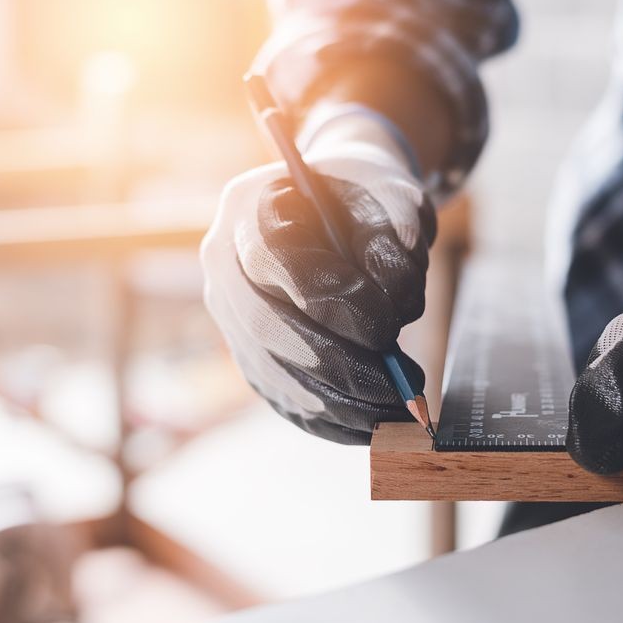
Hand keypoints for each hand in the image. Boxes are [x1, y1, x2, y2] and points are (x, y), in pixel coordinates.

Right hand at [201, 111, 435, 443]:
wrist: (336, 212)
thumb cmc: (365, 202)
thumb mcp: (391, 196)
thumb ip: (398, 236)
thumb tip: (396, 303)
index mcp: (249, 207)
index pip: (273, 259)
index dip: (330, 301)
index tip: (387, 329)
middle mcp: (222, 265)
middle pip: (267, 328)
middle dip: (339, 367)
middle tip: (399, 389)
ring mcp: (228, 315)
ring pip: (273, 374)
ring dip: (340, 404)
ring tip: (399, 412)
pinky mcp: (248, 355)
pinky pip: (282, 399)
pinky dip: (331, 423)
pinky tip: (376, 426)